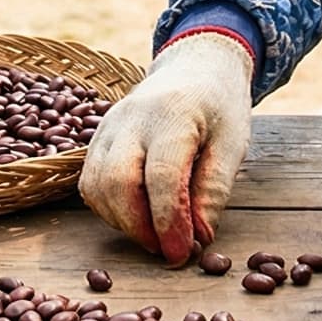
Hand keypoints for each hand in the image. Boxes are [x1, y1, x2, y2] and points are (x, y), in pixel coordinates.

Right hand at [79, 32, 253, 264]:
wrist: (193, 67)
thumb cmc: (218, 107)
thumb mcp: (232, 144)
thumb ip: (214, 190)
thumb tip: (198, 239)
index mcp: (173, 115)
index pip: (161, 176)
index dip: (169, 222)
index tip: (182, 254)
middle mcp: (131, 118)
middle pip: (118, 182)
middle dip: (139, 228)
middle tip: (167, 251)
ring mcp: (108, 126)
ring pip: (96, 186)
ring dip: (122, 222)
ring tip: (155, 236)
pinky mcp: (96, 137)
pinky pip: (89, 182)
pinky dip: (108, 209)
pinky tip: (136, 217)